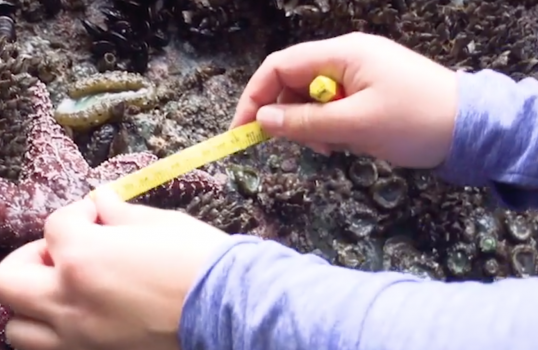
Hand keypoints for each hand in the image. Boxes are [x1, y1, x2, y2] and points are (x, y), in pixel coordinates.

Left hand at [0, 189, 231, 349]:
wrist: (229, 313)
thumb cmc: (199, 265)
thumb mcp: (160, 225)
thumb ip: (118, 215)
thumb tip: (99, 203)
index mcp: (81, 258)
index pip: (54, 226)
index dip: (78, 216)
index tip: (98, 219)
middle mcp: (67, 301)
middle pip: (6, 281)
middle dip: (29, 260)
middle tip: (61, 255)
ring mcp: (75, 339)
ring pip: (17, 328)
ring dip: (32, 305)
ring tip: (64, 293)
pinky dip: (51, 335)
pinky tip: (78, 319)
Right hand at [232, 32, 458, 168]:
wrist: (474, 129)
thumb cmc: (415, 121)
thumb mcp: (354, 126)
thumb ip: (303, 123)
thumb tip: (262, 120)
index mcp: (341, 54)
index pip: (279, 67)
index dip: (255, 96)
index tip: (243, 129)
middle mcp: (346, 57)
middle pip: (293, 82)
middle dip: (288, 115)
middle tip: (301, 146)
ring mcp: (359, 73)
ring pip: (312, 98)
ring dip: (311, 125)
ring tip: (332, 147)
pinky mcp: (370, 91)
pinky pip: (334, 106)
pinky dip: (331, 127)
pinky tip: (347, 143)